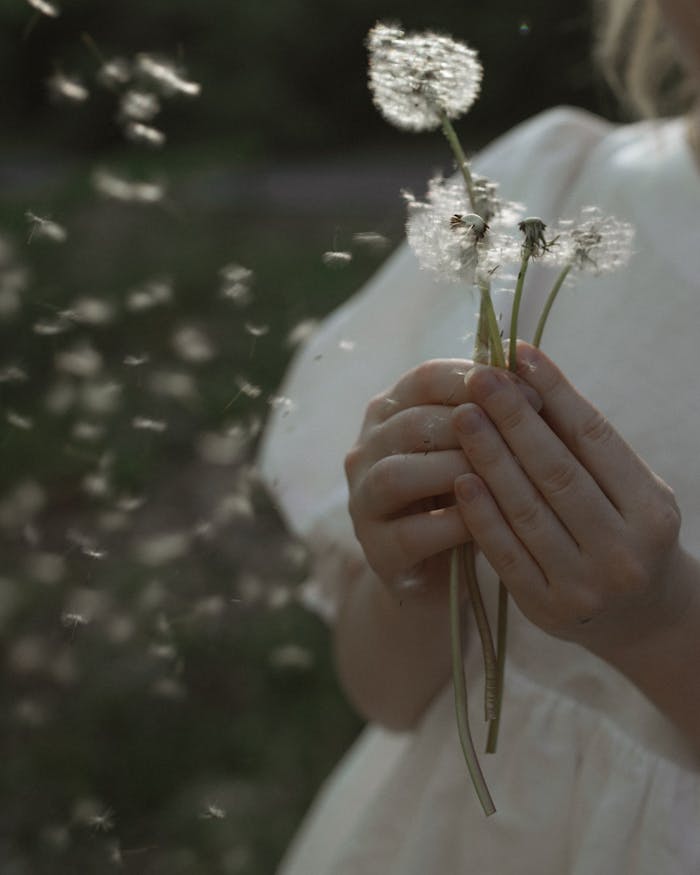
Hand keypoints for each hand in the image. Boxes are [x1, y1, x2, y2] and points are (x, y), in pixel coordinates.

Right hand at [345, 358, 541, 603]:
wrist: (441, 575)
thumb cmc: (466, 498)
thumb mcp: (476, 448)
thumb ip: (491, 413)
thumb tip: (533, 369)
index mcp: (391, 412)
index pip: (426, 378)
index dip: (479, 382)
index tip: (532, 395)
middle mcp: (367, 450)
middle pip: (413, 423)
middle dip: (474, 427)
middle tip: (527, 440)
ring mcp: (364, 500)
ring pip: (398, 473)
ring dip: (454, 470)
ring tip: (502, 477)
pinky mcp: (376, 549)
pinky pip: (411, 532)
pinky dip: (452, 524)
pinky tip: (489, 522)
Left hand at [452, 342, 684, 651]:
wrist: (641, 619)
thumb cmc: (629, 535)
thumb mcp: (630, 491)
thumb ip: (587, 447)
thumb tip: (529, 375)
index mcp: (652, 511)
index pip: (596, 438)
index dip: (555, 392)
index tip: (518, 354)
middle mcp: (624, 550)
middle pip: (557, 471)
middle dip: (513, 418)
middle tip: (479, 377)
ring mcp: (585, 585)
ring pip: (527, 509)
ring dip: (489, 458)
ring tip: (462, 416)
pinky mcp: (547, 608)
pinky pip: (506, 553)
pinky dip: (482, 514)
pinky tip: (462, 478)